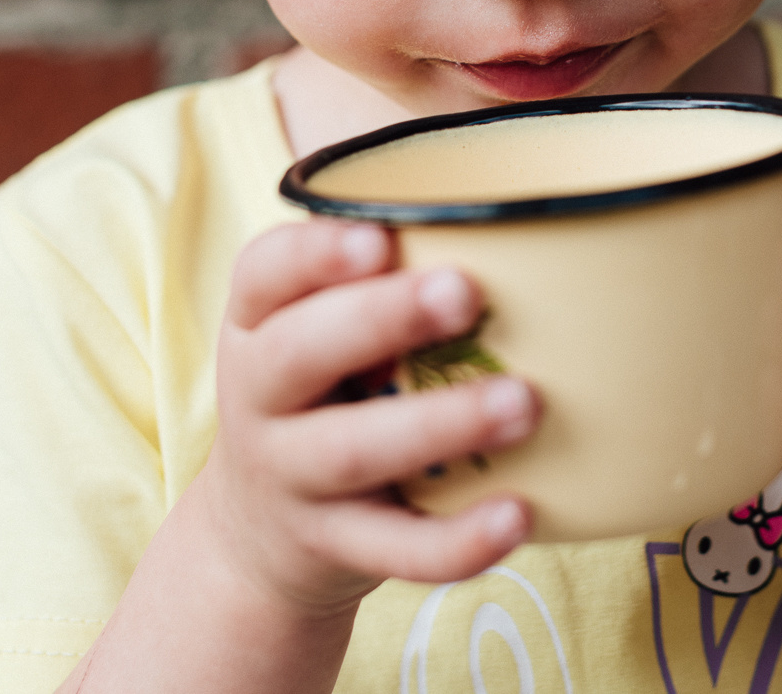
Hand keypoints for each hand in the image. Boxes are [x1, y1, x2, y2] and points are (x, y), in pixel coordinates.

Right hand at [197, 219, 540, 617]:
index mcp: (257, 324)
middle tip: (464, 291)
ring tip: (523, 402)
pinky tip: (519, 513)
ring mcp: (292, 479)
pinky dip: (458, 539)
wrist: (256, 539)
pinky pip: (395, 549)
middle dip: (381, 318)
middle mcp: (260, 398)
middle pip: (299, 353)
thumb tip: (525, 232)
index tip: (380, 236)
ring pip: (352, 451)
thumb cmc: (323, 397)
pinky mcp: (335, 547)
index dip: (314, 254)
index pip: (263, 274)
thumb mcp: (319, 333)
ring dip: (440, 424)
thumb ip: (388, 284)